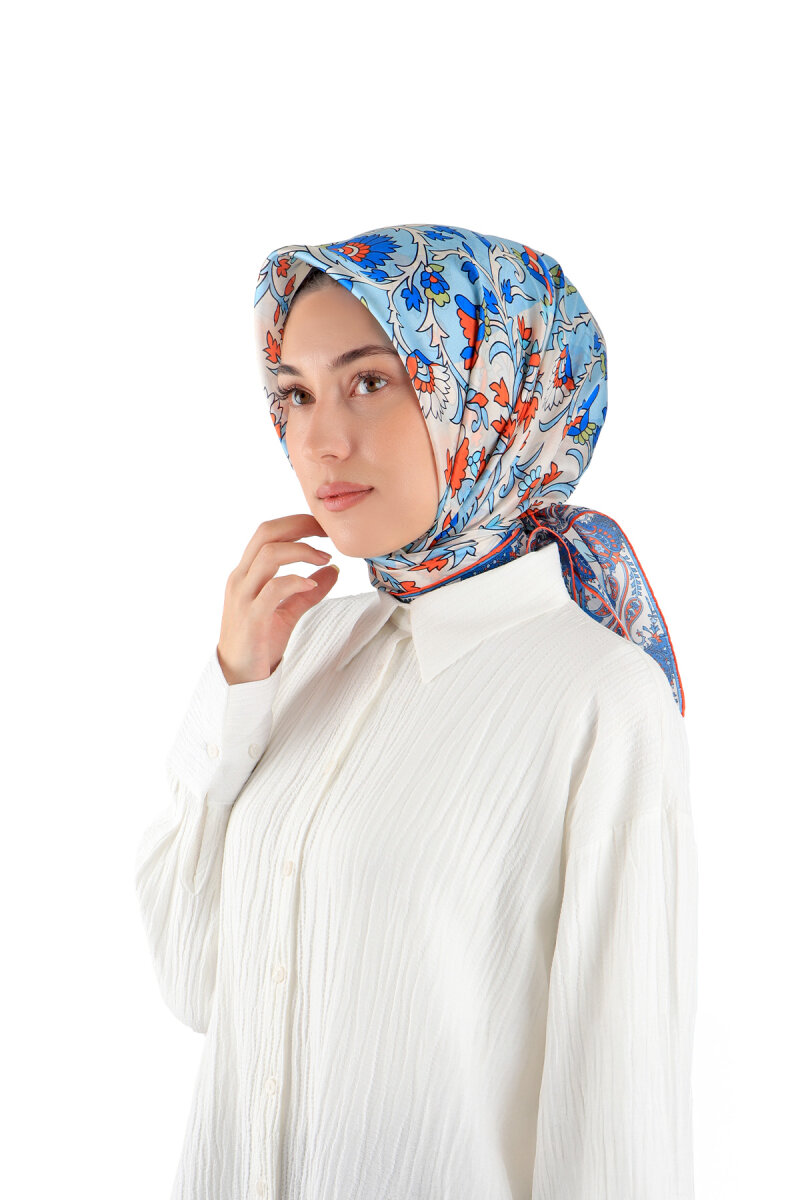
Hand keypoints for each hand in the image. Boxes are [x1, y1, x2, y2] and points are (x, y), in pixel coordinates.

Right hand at [216, 513, 336, 683]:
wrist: (238, 678)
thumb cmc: (259, 643)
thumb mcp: (287, 611)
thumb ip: (308, 591)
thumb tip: (334, 570)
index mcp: (246, 573)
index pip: (267, 532)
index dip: (296, 522)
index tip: (323, 526)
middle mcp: (241, 579)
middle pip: (266, 534)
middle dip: (299, 525)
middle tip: (327, 532)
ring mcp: (243, 597)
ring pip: (268, 555)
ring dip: (301, 551)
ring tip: (325, 558)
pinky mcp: (252, 618)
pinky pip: (272, 589)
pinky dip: (294, 581)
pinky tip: (312, 584)